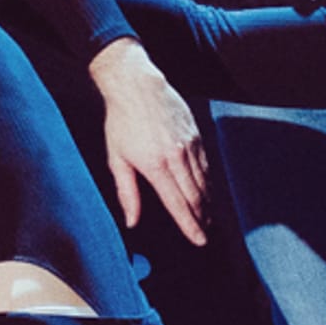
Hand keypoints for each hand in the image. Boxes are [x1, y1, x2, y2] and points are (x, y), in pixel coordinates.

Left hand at [90, 40, 209, 244]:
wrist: (137, 85)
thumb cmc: (121, 121)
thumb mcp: (117, 159)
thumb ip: (127, 193)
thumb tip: (131, 220)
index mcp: (155, 166)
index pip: (177, 204)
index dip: (190, 225)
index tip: (199, 240)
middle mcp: (176, 157)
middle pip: (195, 196)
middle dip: (202, 218)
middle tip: (205, 234)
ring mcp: (189, 145)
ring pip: (204, 181)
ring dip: (207, 202)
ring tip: (208, 217)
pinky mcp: (196, 134)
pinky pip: (205, 164)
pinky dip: (208, 181)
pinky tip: (207, 190)